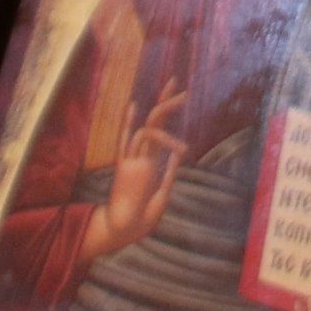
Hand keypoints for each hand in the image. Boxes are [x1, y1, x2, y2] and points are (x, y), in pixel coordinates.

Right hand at [86, 85, 190, 260]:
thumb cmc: (142, 217)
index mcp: (150, 162)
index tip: (177, 93)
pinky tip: (135, 107)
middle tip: (175, 81)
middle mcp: (141, 156)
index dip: (166, 111)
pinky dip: (135, 124)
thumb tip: (178, 155)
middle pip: (153, 120)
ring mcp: (133, 159)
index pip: (159, 130)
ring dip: (167, 111)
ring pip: (150, 127)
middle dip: (165, 100)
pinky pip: (131, 141)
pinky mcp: (126, 166)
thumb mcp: (162, 193)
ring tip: (185, 98)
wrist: (126, 229)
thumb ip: (168, 174)